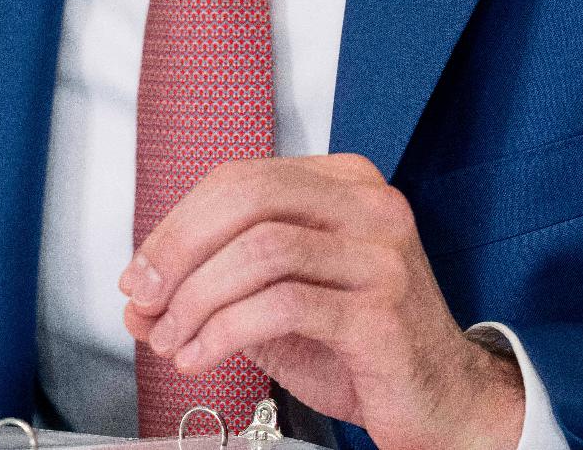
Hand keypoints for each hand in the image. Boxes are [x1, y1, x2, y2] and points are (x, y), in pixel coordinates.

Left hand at [122, 154, 524, 449]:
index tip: (140, 271)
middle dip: (179, 250)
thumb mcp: (279, 307)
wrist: (445, 404)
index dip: (178, 223)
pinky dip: (226, 331)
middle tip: (144, 299)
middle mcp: (369, 207)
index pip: (241, 178)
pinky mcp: (382, 312)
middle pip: (248, 199)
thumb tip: (137, 300)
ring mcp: (381, 256)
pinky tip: (204, 355)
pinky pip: (284, 305)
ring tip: (172, 340)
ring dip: (197, 299)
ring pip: (261, 249)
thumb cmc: (363, 349)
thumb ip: (215, 291)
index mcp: (344, 185)